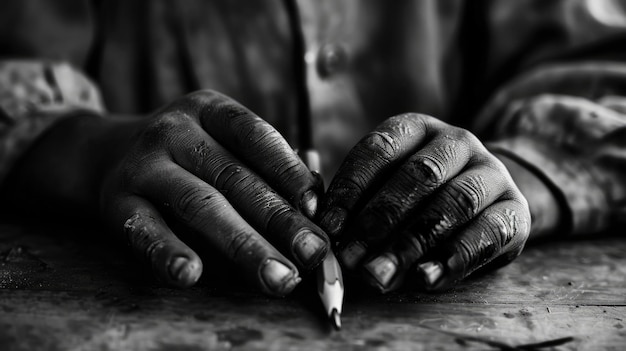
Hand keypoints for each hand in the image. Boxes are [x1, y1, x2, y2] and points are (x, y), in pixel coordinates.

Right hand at [7, 90, 328, 295]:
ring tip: (277, 277)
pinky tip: (191, 274)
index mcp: (211, 110)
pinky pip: (144, 229)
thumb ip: (265, 165)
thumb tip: (314, 200)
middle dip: (279, 221)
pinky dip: (168, 252)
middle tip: (312, 256)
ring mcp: (144, 164)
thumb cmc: (189, 154)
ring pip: (201, 204)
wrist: (108, 151)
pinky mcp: (116, 200)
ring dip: (244, 245)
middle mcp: (176, 130)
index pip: (256, 135)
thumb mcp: (222, 143)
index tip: (315, 207)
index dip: (288, 170)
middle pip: (235, 177)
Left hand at [318, 113, 529, 291]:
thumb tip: (326, 234)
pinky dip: (455, 258)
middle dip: (379, 220)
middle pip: (418, 176)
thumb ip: (360, 204)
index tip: (327, 227)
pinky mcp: (517, 209)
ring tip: (380, 275)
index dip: (351, 190)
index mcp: (416, 128)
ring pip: (453, 203)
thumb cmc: (420, 196)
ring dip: (412, 243)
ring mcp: (492, 172)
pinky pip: (488, 233)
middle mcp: (457, 141)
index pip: (379, 150)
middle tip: (351, 259)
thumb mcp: (388, 186)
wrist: (487, 200)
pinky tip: (426, 278)